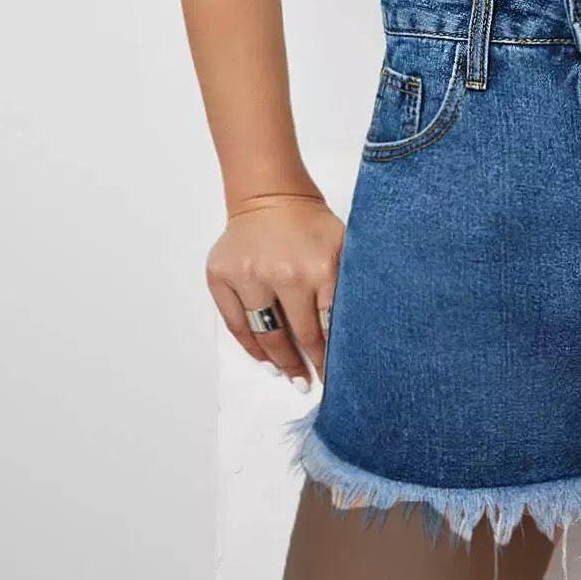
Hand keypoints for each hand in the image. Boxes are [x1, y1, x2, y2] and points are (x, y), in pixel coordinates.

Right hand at [205, 191, 344, 387]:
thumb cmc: (311, 224)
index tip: (339, 375)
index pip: (329, 324)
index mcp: (319, 267)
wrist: (269, 196)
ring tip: (290, 377)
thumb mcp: (342, 246)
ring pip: (264, 335)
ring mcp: (248, 275)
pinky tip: (264, 360)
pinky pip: (235, 324)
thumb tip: (360, 332)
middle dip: (309, 363)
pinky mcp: (221, 276)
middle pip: (298, 334)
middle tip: (312, 383)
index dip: (333, 354)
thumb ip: (348, 285)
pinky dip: (250, 347)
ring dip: (279, 361)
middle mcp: (282, 273)